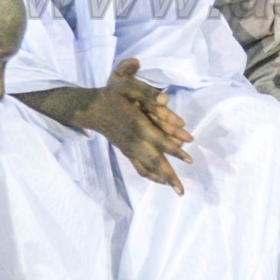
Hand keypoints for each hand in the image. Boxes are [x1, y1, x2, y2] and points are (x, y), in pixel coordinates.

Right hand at [91, 59, 193, 194]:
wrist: (91, 108)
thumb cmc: (113, 95)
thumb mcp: (128, 87)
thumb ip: (147, 93)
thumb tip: (166, 98)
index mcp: (138, 126)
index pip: (159, 141)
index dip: (174, 150)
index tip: (189, 159)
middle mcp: (134, 141)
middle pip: (154, 161)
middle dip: (170, 176)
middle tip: (182, 191)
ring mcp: (129, 149)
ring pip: (147, 168)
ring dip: (162, 180)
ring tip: (177, 190)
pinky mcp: (126, 151)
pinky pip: (139, 167)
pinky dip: (151, 175)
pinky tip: (162, 181)